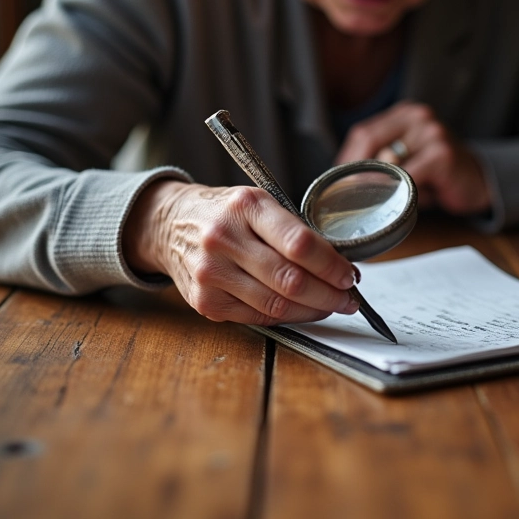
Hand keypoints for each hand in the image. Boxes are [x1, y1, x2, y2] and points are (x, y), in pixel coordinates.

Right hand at [122, 180, 358, 325]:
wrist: (169, 224)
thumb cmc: (225, 212)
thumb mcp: (257, 202)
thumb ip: (291, 229)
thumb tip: (336, 263)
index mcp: (245, 206)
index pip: (299, 243)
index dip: (331, 265)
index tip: (349, 275)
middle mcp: (224, 239)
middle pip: (290, 279)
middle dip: (329, 293)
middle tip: (348, 298)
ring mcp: (211, 273)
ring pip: (276, 304)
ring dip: (312, 309)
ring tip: (330, 305)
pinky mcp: (205, 302)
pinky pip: (258, 316)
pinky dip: (286, 316)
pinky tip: (301, 310)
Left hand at [335, 101, 491, 214]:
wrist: (480, 181)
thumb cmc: (436, 175)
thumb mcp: (406, 161)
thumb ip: (378, 162)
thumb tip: (341, 181)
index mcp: (403, 114)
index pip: (362, 133)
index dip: (346, 160)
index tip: (337, 184)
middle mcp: (417, 116)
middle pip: (369, 140)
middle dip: (354, 172)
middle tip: (346, 196)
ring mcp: (431, 132)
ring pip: (386, 161)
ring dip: (376, 185)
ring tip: (372, 201)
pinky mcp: (442, 154)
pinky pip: (408, 176)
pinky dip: (397, 192)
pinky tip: (397, 203)